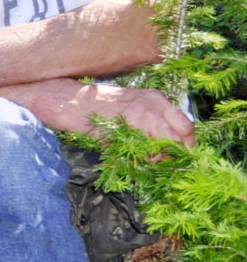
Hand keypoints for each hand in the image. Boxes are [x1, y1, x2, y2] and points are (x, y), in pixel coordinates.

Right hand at [32, 81, 194, 146]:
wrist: (74, 103)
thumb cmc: (103, 105)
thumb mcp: (135, 104)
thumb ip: (155, 118)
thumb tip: (171, 141)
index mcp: (157, 99)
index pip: (186, 125)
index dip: (188, 143)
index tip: (183, 152)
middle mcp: (152, 108)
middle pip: (180, 139)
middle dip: (177, 153)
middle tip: (171, 162)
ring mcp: (138, 121)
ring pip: (163, 149)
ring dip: (160, 159)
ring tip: (151, 161)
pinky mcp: (124, 133)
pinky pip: (143, 155)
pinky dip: (144, 162)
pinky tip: (137, 160)